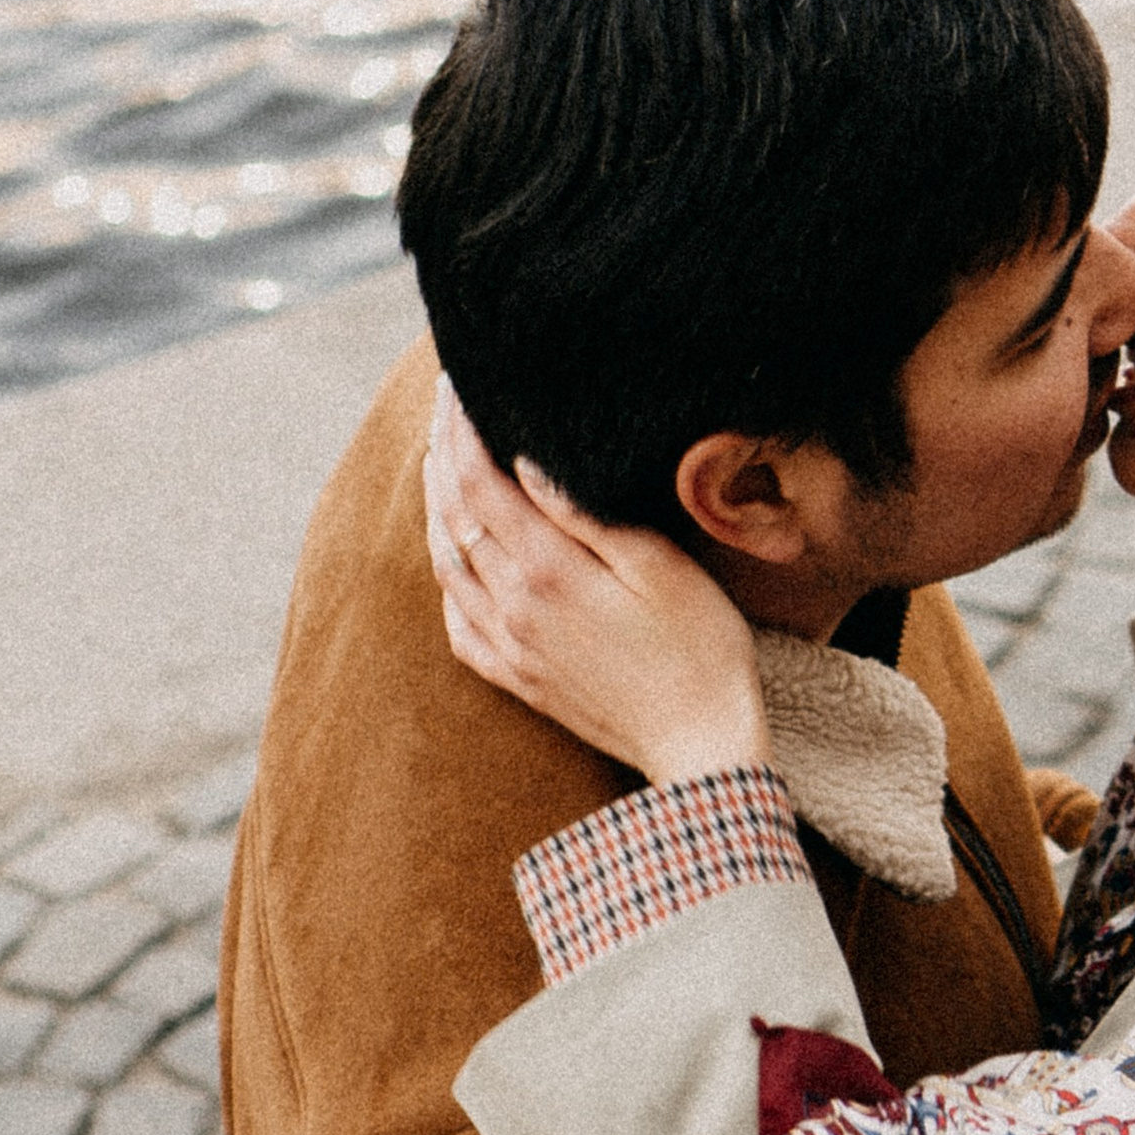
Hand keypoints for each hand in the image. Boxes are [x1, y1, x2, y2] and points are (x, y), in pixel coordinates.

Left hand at [424, 380, 773, 785]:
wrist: (700, 747)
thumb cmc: (701, 648)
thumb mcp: (661, 567)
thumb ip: (586, 516)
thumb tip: (525, 465)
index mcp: (548, 571)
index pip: (479, 482)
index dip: (460, 430)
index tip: (456, 387)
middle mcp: (513, 608)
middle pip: (454, 516)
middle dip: (441, 455)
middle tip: (440, 410)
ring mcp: (511, 648)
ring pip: (447, 567)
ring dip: (434, 510)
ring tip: (436, 468)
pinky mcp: (520, 680)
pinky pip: (458, 626)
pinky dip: (446, 582)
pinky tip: (454, 565)